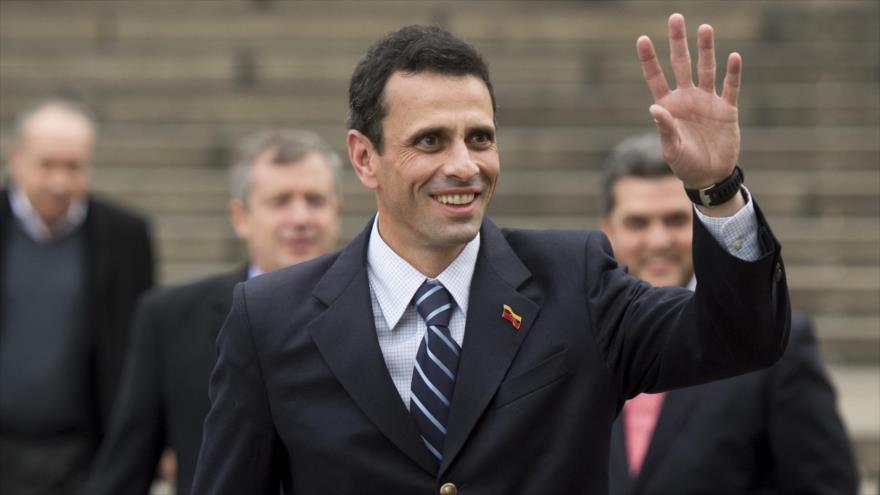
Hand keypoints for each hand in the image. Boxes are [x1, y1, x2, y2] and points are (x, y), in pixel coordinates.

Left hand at [638, 13, 740, 189]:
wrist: (709, 176)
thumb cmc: (684, 164)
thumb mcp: (671, 148)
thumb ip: (664, 127)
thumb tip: (654, 107)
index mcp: (668, 106)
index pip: (656, 78)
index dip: (649, 59)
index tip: (642, 38)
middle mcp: (687, 98)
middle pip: (681, 64)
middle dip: (678, 42)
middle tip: (675, 18)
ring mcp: (707, 101)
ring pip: (706, 69)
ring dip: (706, 49)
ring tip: (704, 28)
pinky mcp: (727, 109)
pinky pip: (730, 87)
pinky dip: (732, 73)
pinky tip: (733, 56)